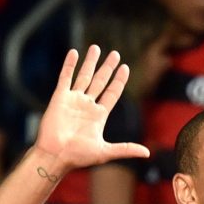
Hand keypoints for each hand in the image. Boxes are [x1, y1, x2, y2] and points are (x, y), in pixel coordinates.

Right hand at [36, 45, 150, 171]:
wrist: (56, 155)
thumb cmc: (79, 156)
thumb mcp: (106, 152)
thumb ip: (126, 149)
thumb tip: (147, 153)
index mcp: (98, 116)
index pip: (112, 93)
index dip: (119, 81)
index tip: (125, 68)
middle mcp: (87, 105)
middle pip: (100, 81)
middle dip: (107, 67)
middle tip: (115, 53)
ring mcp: (73, 100)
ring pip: (84, 76)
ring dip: (90, 62)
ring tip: (96, 48)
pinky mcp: (60, 97)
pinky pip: (65, 77)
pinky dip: (69, 65)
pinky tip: (74, 53)